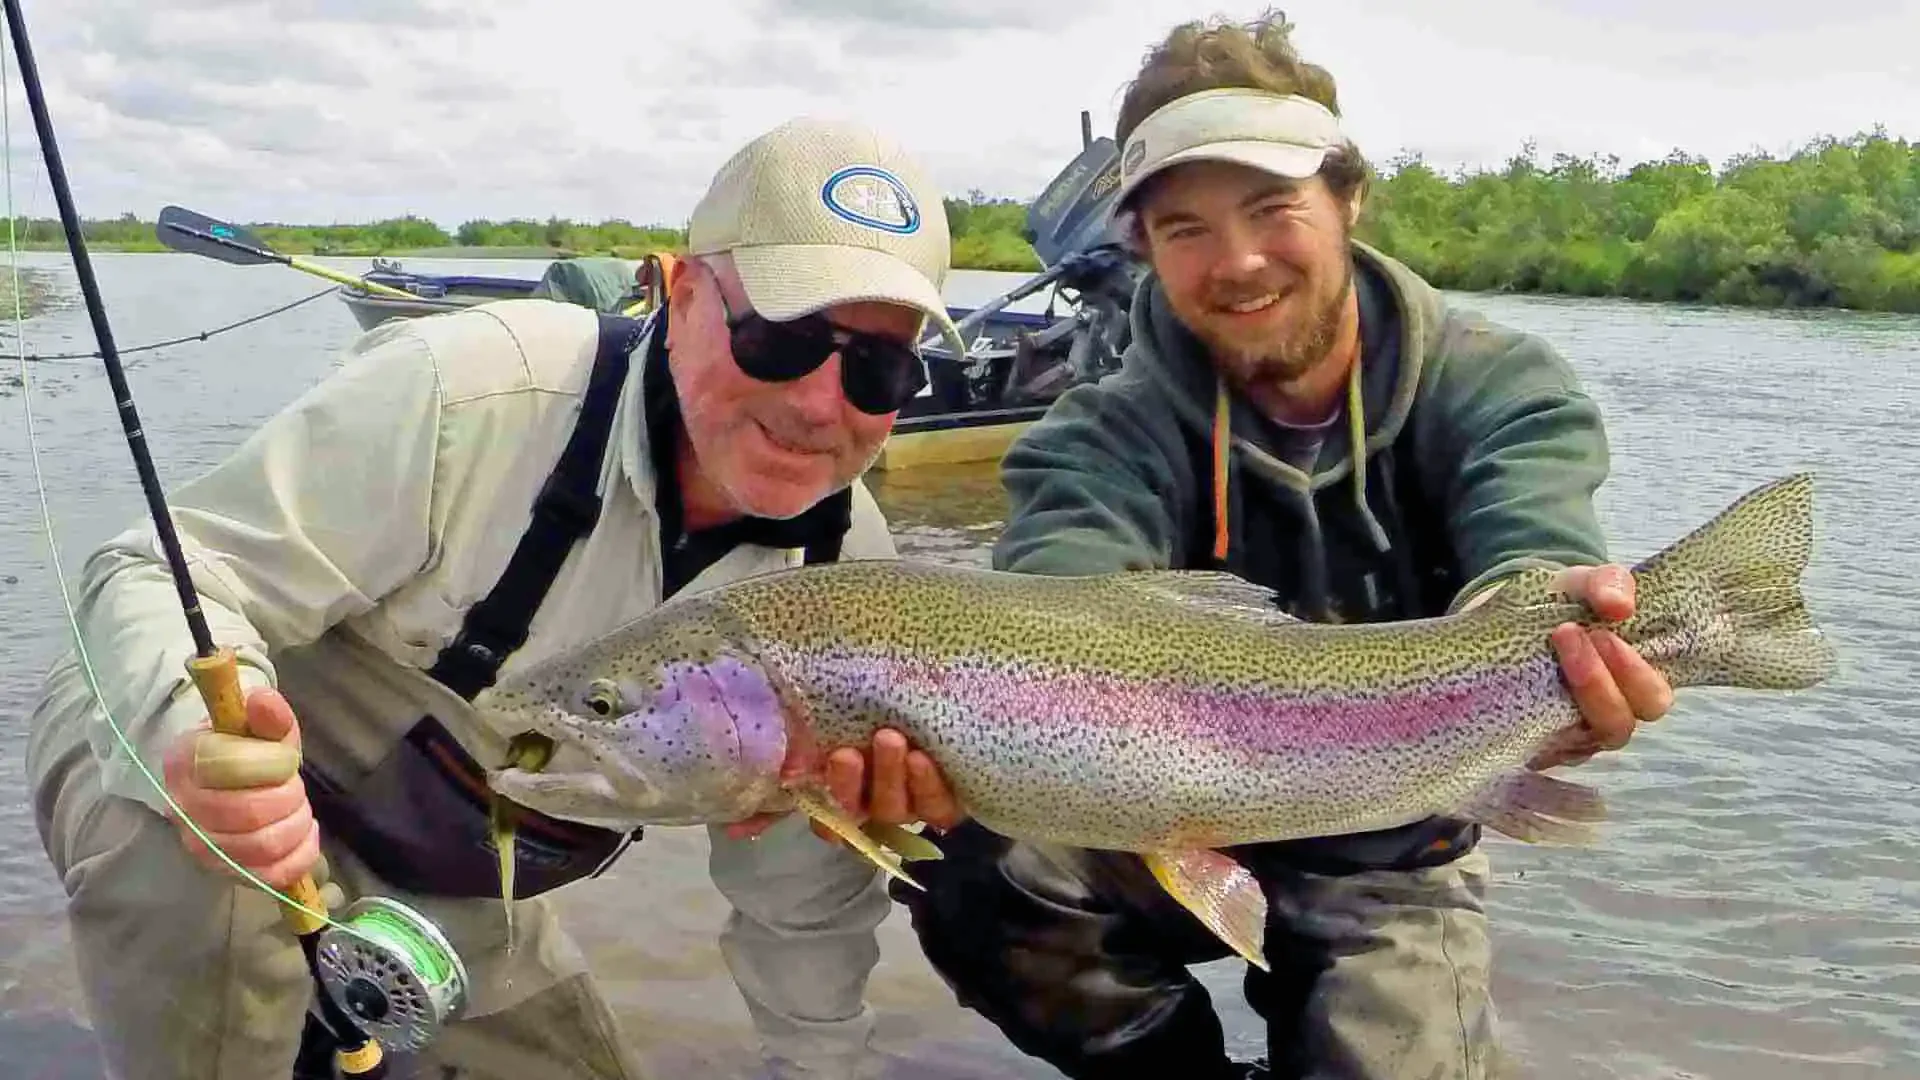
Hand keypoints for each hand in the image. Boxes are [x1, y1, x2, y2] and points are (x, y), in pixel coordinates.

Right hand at [160, 687, 320, 890]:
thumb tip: (264, 700)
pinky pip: (272, 876)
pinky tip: (304, 834)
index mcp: (186, 760)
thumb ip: (268, 713)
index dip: (272, 762)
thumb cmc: (250, 752)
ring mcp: (201, 846)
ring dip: (297, 824)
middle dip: (289, 796)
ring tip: (297, 808)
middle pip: (251, 811)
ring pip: (265, 845)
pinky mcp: (226, 873)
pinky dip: (302, 854)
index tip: (283, 757)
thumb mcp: (262, 727)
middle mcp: (183, 807)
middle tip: (292, 786)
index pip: (231, 765)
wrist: (230, 786)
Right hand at [725, 728, 965, 843]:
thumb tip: (734, 827)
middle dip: (850, 786)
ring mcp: (913, 809)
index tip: (798, 776)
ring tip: (890, 740)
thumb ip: (784, 780)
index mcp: (845, 803)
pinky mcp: (948, 803)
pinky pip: (938, 806)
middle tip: (846, 754)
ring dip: (890, 777)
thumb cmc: (870, 728)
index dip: (817, 809)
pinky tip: (922, 758)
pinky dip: (928, 784)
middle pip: (860, 812)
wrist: (942, 718)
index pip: (825, 821)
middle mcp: (876, 811)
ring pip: (897, 808)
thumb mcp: (826, 741)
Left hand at [1530, 564, 1674, 769]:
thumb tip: (1619, 605)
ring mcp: (1570, 736)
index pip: (1653, 700)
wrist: (1511, 617)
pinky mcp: (1535, 744)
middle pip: (1618, 726)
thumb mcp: (1588, 584)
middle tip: (1569, 634)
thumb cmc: (1566, 606)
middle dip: (1597, 683)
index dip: (1636, 674)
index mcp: (1634, 684)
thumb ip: (1610, 584)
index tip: (1605, 633)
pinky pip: (1539, 749)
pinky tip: (1516, 685)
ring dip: (1563, 694)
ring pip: (1580, 742)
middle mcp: (1607, 717)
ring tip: (1547, 647)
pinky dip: (1530, 719)